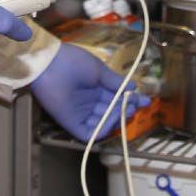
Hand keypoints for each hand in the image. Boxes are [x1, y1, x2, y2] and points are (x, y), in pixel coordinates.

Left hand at [31, 43, 149, 142]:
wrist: (50, 63)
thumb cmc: (72, 62)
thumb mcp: (99, 71)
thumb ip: (115, 82)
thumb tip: (134, 87)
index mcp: (94, 88)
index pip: (115, 98)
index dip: (130, 100)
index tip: (145, 100)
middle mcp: (88, 102)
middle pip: (111, 112)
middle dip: (125, 110)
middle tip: (135, 105)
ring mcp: (80, 113)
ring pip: (103, 124)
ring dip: (116, 119)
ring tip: (125, 109)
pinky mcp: (71, 123)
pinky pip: (89, 133)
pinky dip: (102, 130)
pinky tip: (111, 120)